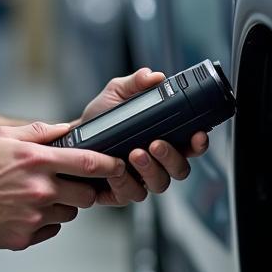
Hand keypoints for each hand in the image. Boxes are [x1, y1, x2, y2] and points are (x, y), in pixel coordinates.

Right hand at [0, 121, 123, 250]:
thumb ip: (40, 132)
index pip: (89, 163)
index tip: (117, 165)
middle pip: (86, 194)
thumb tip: (67, 129)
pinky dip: (46, 220)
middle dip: (84, 187)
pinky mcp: (24, 238)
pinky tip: (25, 209)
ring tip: (37, 194)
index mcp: (36, 161)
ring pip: (70, 212)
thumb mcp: (3, 137)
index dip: (109, 165)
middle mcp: (38, 190)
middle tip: (68, 181)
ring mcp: (32, 217)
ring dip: (63, 204)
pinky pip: (52, 229)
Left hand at [78, 68, 209, 206]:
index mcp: (163, 138)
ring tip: (135, 153)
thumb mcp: (116, 94)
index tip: (197, 134)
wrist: (72, 139)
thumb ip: (135, 83)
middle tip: (156, 144)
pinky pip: (131, 194)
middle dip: (172, 157)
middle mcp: (156, 162)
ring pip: (160, 184)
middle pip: (180, 169)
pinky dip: (125, 182)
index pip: (190, 145)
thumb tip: (153, 76)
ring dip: (151, 170)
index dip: (198, 143)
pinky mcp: (121, 192)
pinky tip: (116, 170)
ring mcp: (141, 179)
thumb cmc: (99, 119)